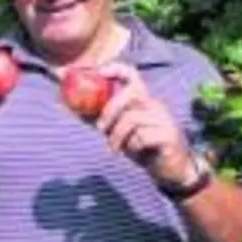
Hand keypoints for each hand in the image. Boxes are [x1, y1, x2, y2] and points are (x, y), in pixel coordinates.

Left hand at [92, 64, 194, 185]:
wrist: (171, 172)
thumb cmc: (143, 149)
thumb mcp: (118, 132)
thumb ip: (100, 119)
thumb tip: (70, 107)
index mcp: (143, 100)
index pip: (132, 74)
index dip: (115, 69)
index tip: (98, 71)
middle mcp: (155, 105)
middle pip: (130, 93)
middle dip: (110, 110)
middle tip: (101, 129)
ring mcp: (164, 119)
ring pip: (133, 118)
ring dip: (118, 135)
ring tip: (115, 148)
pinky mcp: (169, 136)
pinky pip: (143, 136)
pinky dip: (134, 146)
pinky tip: (136, 153)